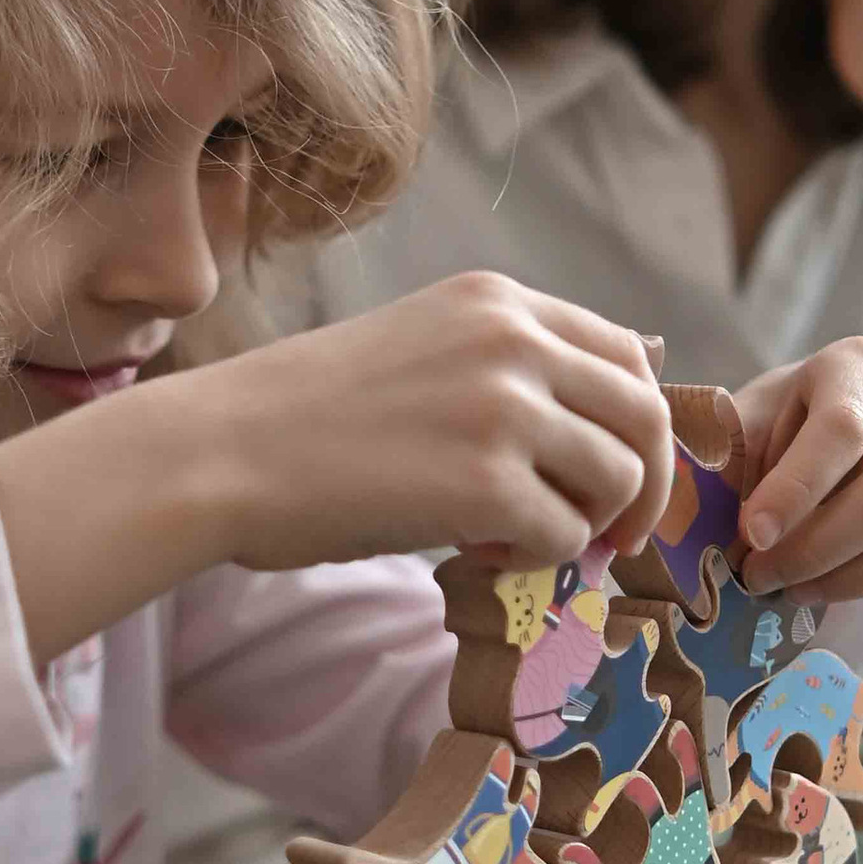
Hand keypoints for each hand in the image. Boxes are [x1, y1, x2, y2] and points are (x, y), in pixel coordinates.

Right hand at [209, 273, 675, 572]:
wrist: (218, 452)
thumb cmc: (303, 417)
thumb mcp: (421, 349)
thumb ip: (506, 368)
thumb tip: (602, 425)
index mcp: (498, 301)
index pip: (627, 353)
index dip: (638, 425)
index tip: (618, 476)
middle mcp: (513, 340)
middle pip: (644, 416)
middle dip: (643, 487)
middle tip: (613, 537)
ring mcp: (504, 408)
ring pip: (617, 480)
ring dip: (582, 526)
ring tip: (514, 540)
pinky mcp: (486, 483)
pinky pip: (565, 537)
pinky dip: (536, 562)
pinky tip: (477, 554)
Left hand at [730, 339, 862, 604]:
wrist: (844, 445)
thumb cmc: (781, 437)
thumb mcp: (744, 428)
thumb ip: (721, 457)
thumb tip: (686, 507)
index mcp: (860, 366)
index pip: (842, 429)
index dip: (795, 491)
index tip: (752, 537)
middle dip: (819, 551)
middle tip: (761, 578)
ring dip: (860, 578)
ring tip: (801, 589)